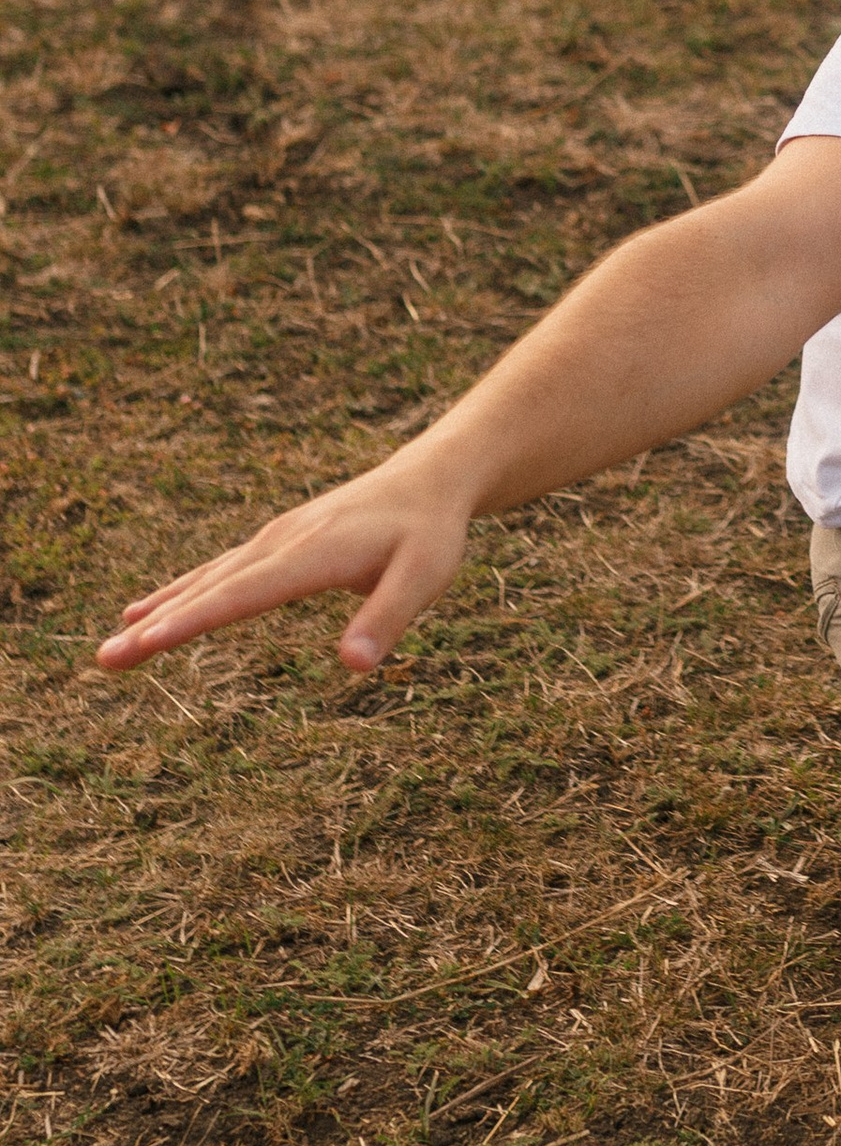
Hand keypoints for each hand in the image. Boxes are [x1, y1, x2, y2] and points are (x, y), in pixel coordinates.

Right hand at [95, 459, 474, 676]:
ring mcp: (273, 541)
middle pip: (211, 589)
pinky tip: (145, 611)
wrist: (429, 479)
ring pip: (205, 581)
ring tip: (110, 649)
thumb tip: (354, 665)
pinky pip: (217, 573)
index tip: (146, 641)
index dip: (195, 619)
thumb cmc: (431, 533)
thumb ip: (390, 617)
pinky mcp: (274, 544)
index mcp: (313, 553)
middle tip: (105, 660)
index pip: (245, 593)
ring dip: (157, 614)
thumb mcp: (426, 576)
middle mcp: (282, 543)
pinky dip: (179, 594)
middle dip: (156, 625)